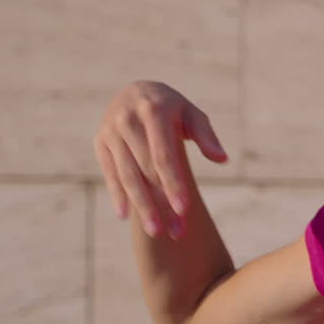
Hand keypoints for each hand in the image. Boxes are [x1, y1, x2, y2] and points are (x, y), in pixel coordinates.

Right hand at [93, 81, 228, 238]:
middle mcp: (128, 119)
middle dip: (161, 204)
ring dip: (141, 206)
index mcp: (154, 111)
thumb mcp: (192, 114)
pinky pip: (109, 173)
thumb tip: (223, 159)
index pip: (164, 156)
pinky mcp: (100, 141)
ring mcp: (111, 131)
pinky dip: (117, 195)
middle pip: (146, 171)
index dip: (173, 184)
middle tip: (176, 232)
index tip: (185, 210)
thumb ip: (206, 136)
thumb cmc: (173, 109)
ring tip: (156, 232)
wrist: (138, 91)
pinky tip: (126, 216)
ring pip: (127, 176)